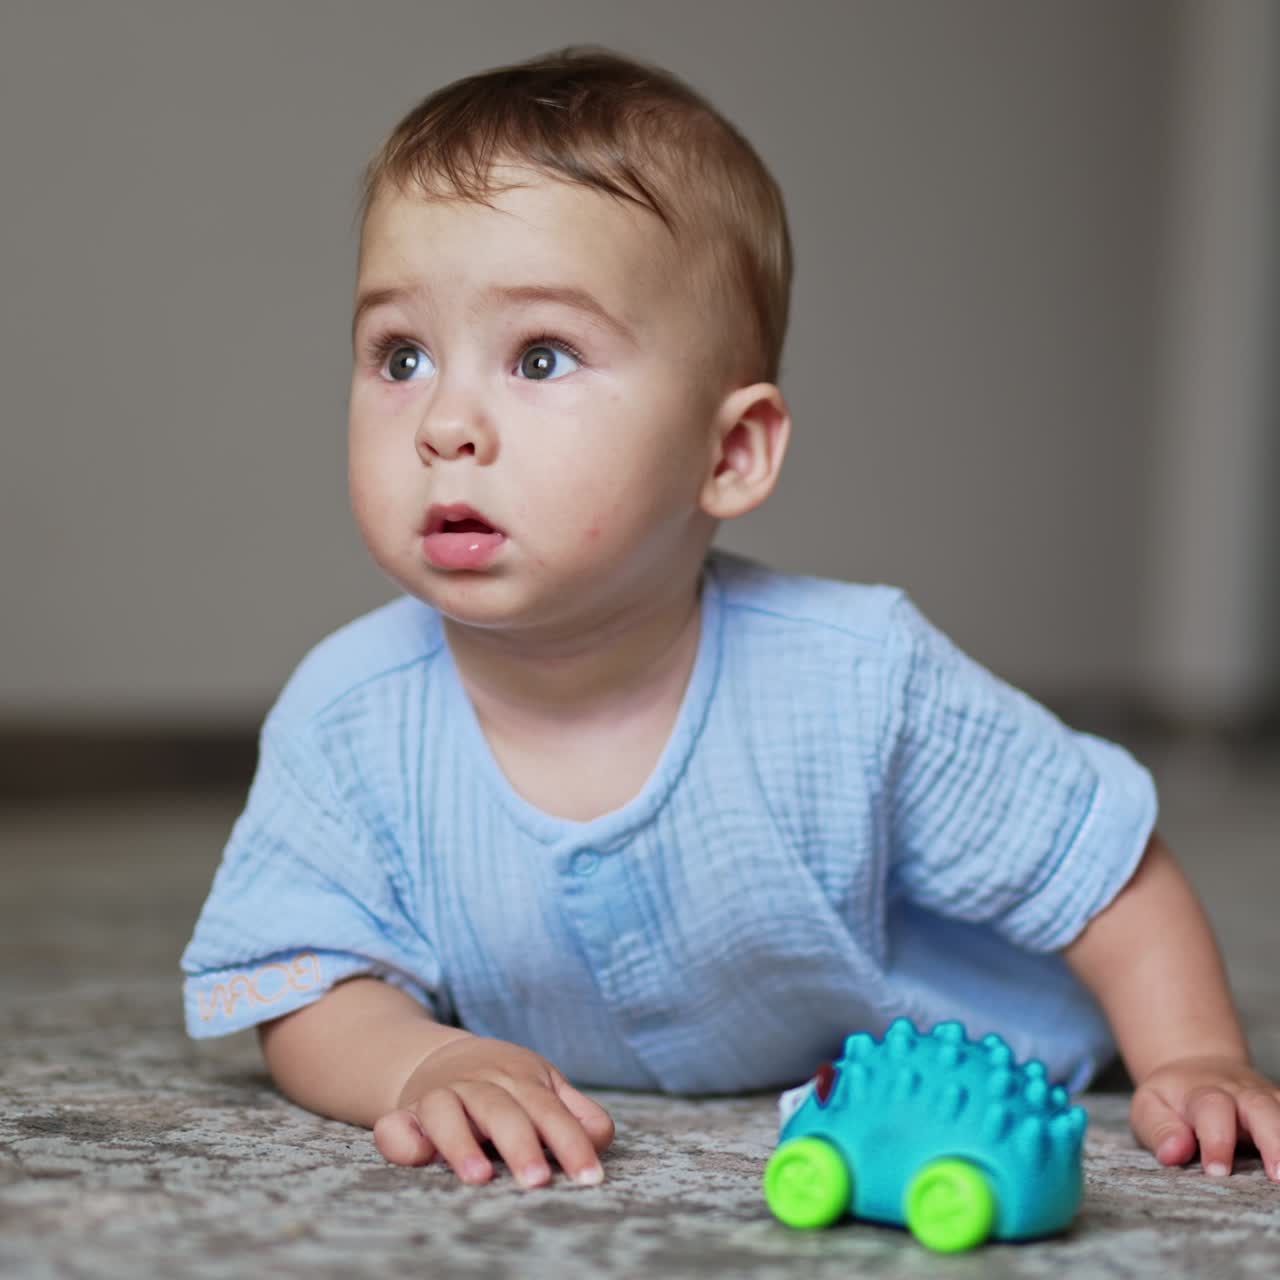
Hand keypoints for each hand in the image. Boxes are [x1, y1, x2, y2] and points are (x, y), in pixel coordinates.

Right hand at [372, 1034, 614, 1188]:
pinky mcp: (407, 1114)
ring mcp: (441, 1096)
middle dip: (520, 1144)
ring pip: (447, 1112)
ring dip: (460, 1143)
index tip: (589, 1177)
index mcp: (520, 1078)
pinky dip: (401, 1138)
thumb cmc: (507, 1085)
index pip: (550, 1110)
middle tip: (538, 1181)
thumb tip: (601, 1139)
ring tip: (479, 1178)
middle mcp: (480, 1084)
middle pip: (501, 1110)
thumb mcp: (543, 1086)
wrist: (444, 1058)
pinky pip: (396, 1124)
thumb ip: (575, 1113)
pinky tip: (416, 1157)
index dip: (570, 1142)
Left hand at [1131, 1055, 1279, 1180]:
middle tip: (1277, 1177)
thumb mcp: (1149, 1107)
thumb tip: (1172, 1153)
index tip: (1216, 1172)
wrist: (1196, 1066)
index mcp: (1201, 1092)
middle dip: (1272, 1140)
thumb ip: (1159, 1129)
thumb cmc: (1171, 1098)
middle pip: (1260, 1107)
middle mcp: (1239, 1092)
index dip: (1216, 1141)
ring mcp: (1266, 1099)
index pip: (1212, 1110)